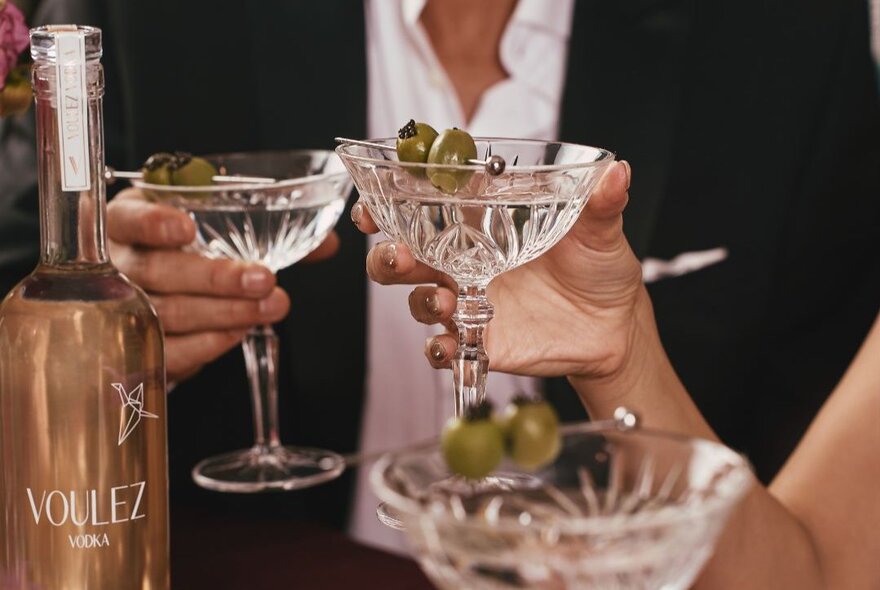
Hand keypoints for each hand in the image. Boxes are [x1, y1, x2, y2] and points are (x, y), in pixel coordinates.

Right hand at [107, 188, 338, 381]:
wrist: (160, 300)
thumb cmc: (189, 255)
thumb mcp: (217, 231)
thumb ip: (271, 233)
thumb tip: (328, 244)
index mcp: (130, 221)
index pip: (126, 218)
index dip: (152, 223)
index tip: (186, 228)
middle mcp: (117, 264)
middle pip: (156, 271)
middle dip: (215, 277)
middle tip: (264, 279)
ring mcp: (120, 310)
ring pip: (167, 313)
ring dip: (224, 311)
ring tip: (271, 307)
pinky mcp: (136, 349)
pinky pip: (169, 350)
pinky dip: (207, 343)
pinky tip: (239, 332)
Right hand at [352, 160, 645, 380]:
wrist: (616, 326)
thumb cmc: (600, 267)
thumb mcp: (601, 230)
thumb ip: (601, 203)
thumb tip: (615, 170)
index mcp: (482, 224)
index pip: (424, 206)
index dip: (390, 201)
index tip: (373, 200)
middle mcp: (465, 262)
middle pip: (404, 255)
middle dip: (387, 254)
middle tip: (396, 252)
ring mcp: (468, 302)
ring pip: (418, 299)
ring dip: (417, 298)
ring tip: (440, 299)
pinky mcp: (480, 340)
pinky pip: (445, 348)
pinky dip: (439, 349)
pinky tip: (449, 346)